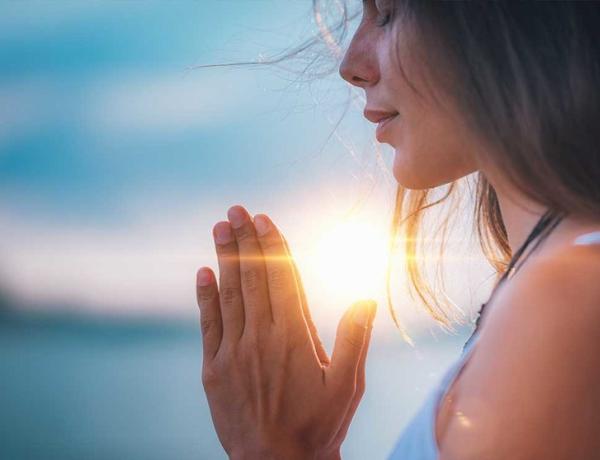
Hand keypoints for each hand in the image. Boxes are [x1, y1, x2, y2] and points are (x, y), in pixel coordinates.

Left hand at [196, 205, 376, 459]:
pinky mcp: (214, 368)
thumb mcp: (347, 385)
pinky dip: (205, 296)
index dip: (272, 246)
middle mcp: (261, 337)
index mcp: (294, 336)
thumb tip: (366, 297)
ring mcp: (234, 351)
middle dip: (245, 240)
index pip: (282, 279)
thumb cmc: (318, 426)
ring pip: (229, 294)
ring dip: (224, 258)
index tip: (264, 219)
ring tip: (220, 227)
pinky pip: (209, 324)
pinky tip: (203, 272)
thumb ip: (355, 338)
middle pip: (253, 278)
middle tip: (236, 210)